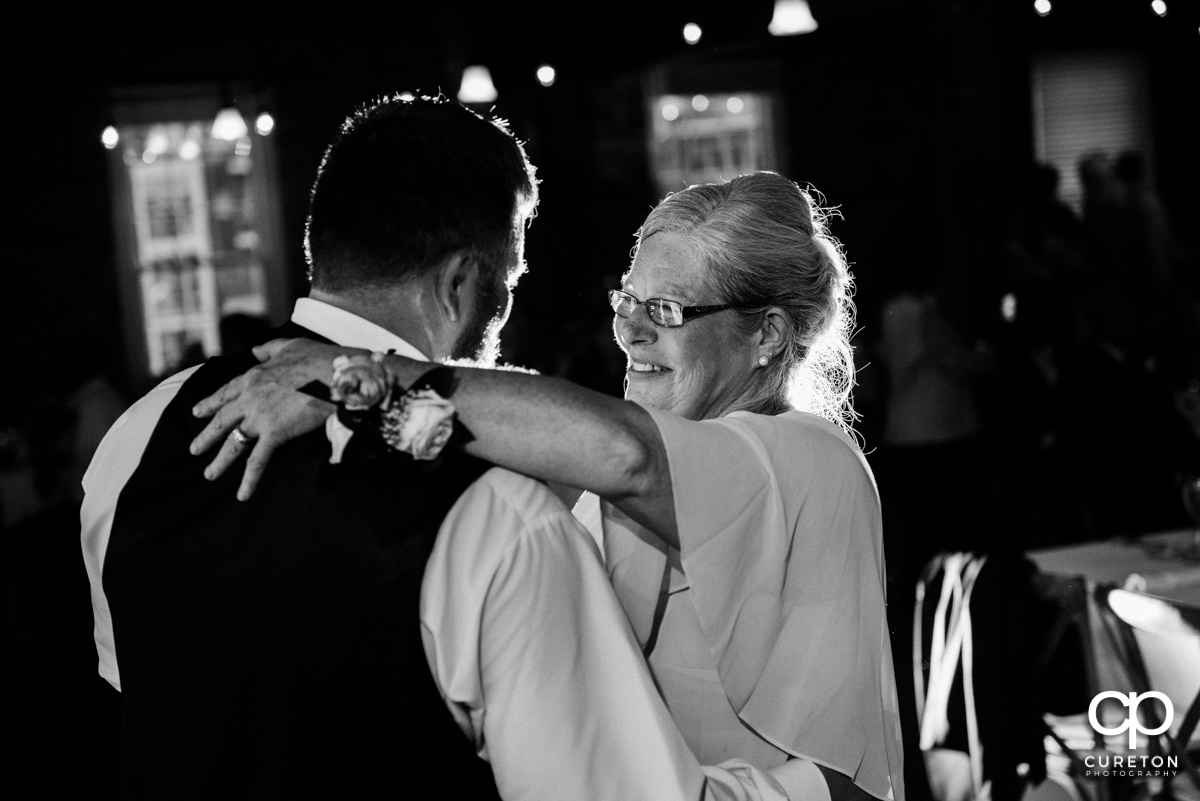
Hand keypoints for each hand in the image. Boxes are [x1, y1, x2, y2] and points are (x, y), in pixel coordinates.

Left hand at [190, 338, 352, 499]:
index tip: (196, 412)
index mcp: (252, 377)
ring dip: (220, 461)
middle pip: (221, 421)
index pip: (224, 393)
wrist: (335, 373)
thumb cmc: (317, 358)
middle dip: (206, 437)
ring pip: (233, 443)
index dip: (209, 404)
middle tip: (194, 450)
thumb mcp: (288, 345)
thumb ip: (268, 349)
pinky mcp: (275, 433)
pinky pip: (258, 461)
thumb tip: (256, 351)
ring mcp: (260, 417)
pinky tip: (242, 495)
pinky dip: (249, 480)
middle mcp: (249, 398)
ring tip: (209, 475)